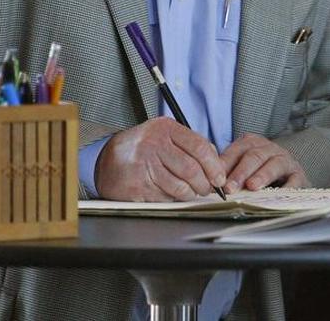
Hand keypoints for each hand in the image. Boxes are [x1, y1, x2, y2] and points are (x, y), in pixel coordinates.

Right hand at [95, 117, 225, 201]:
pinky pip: (164, 198)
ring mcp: (143, 165)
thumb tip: (217, 164)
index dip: (214, 166)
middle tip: (206, 189)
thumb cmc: (143, 148)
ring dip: (190, 194)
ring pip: (179, 187)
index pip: (199, 147)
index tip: (219, 177)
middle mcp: (153, 144)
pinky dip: (172, 200)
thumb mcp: (165, 135)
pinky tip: (170, 194)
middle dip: (204, 184)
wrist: (110, 159)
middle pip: (191, 169)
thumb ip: (190, 144)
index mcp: (165, 129)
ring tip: (190, 193)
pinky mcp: (136, 186)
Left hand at [219, 133, 308, 193]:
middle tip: (229, 187)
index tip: (215, 179)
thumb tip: (209, 184)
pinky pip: (294, 180)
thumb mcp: (243, 168)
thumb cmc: (260, 172)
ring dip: (262, 175)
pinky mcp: (298, 174)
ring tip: (252, 187)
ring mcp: (285, 160)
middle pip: (254, 156)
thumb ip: (228, 172)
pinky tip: (278, 195)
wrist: (290, 176)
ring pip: (273, 164)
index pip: (236, 150)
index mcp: (252, 144)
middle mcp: (269, 149)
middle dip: (240, 172)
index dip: (225, 164)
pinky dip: (286, 187)